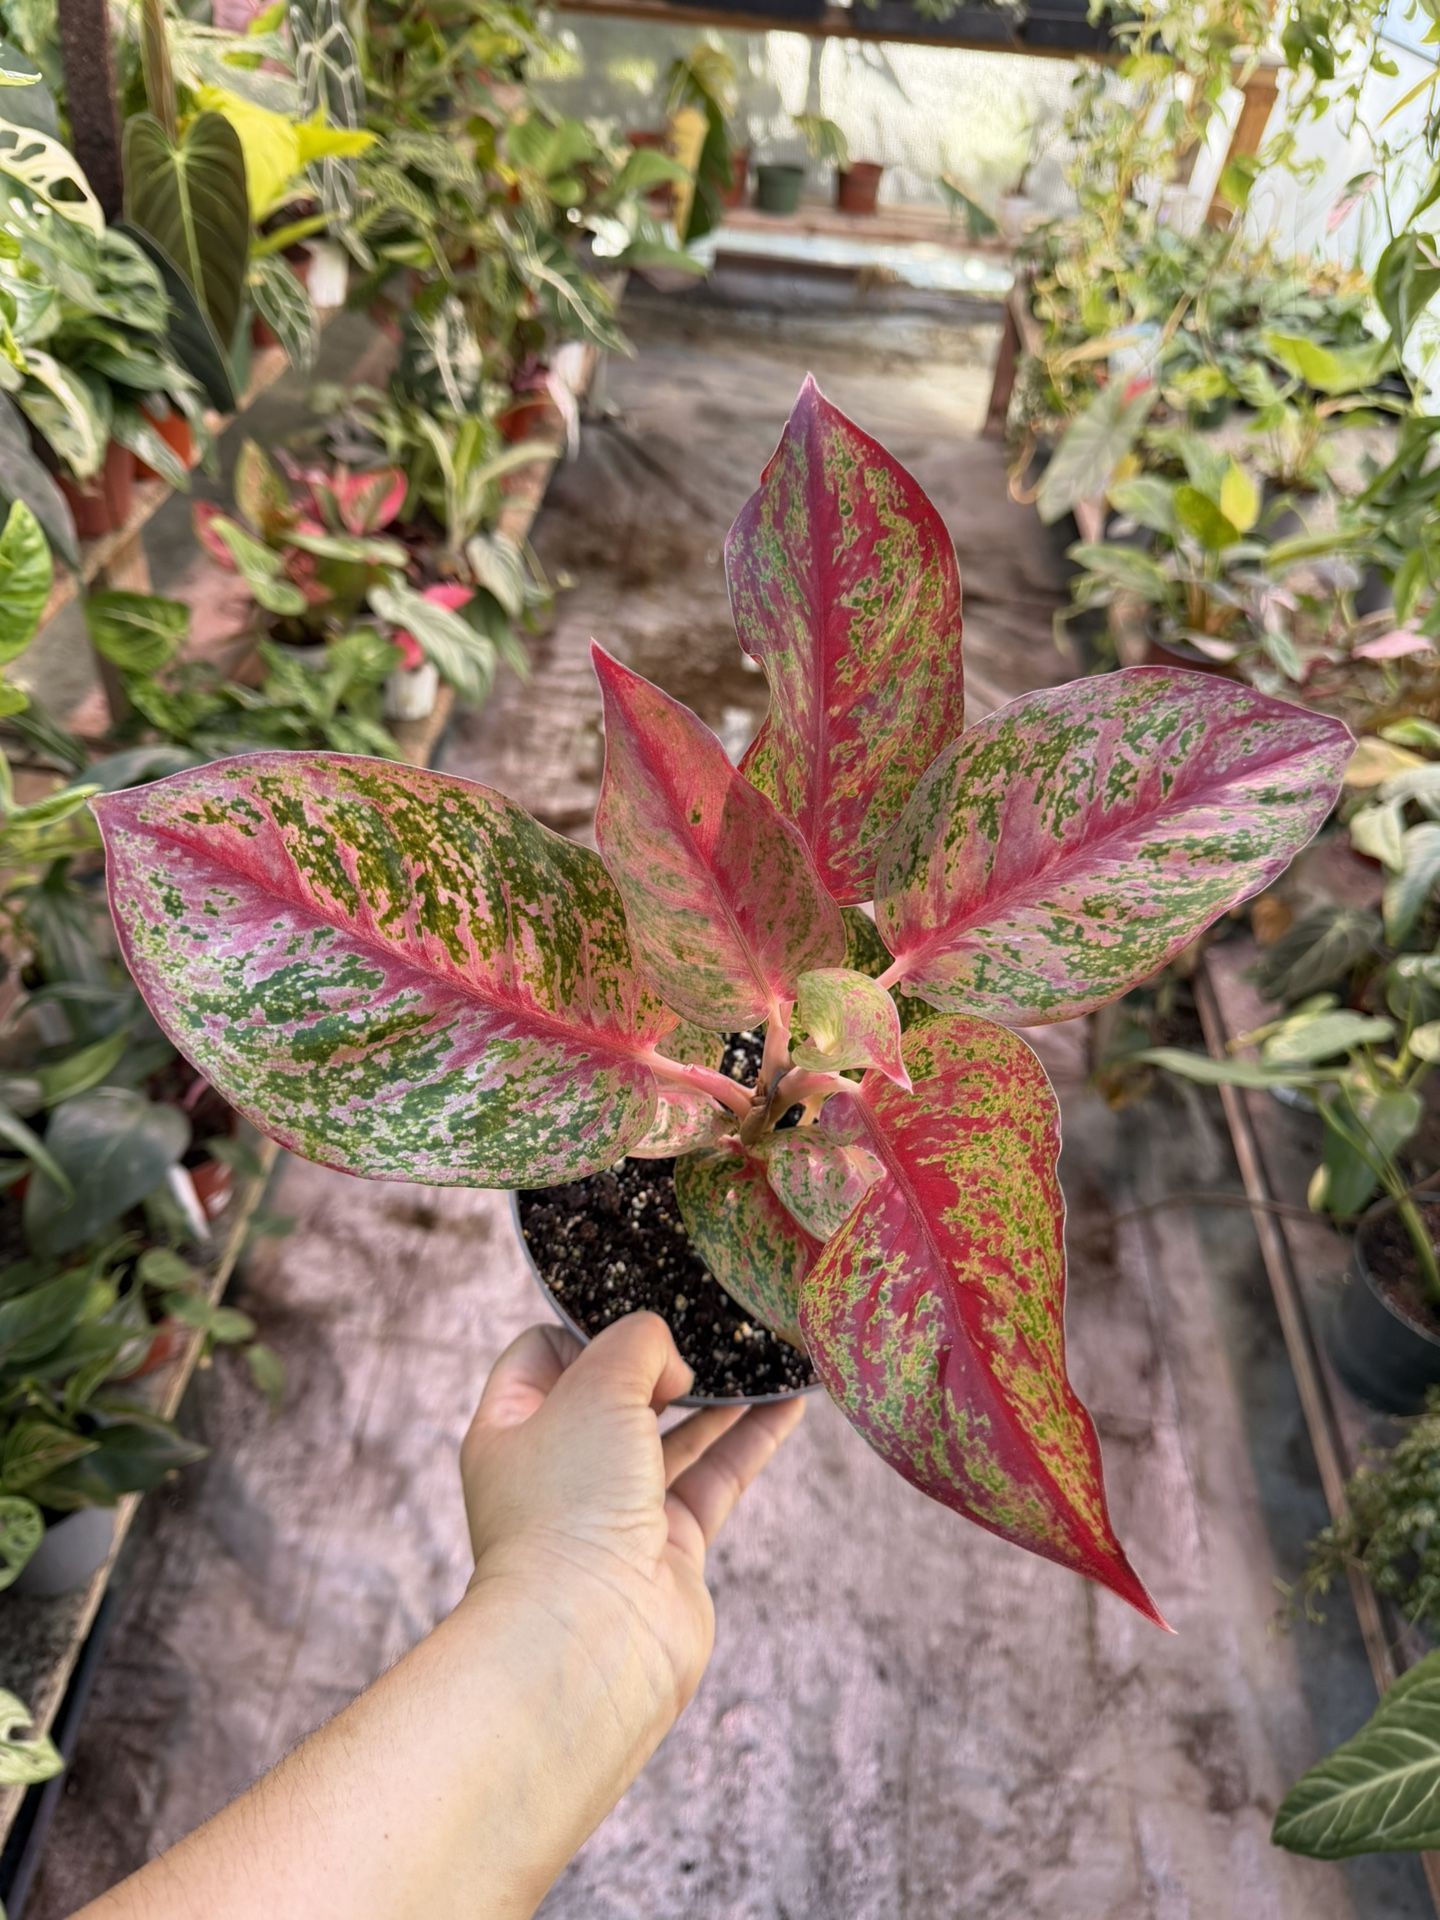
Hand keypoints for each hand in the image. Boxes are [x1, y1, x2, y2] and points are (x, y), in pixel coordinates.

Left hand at [461, 1312, 804, 1743]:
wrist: (594, 1638)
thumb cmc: (571, 1506)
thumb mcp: (597, 1388)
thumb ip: (636, 1346)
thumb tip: (667, 1360)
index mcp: (511, 1428)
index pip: (542, 1352)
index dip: (587, 1327)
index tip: (639, 1318)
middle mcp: (559, 1469)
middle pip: (613, 1393)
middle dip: (661, 1362)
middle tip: (705, 1335)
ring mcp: (614, 1510)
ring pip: (672, 1435)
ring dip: (715, 1397)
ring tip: (762, 1356)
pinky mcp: (668, 1547)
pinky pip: (714, 1477)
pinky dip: (748, 1439)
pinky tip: (787, 1404)